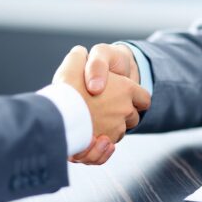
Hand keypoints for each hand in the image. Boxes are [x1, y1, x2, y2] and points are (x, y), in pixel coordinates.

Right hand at [53, 46, 150, 163]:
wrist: (58, 114)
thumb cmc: (67, 87)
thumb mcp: (74, 63)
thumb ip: (81, 57)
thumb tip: (80, 53)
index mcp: (126, 89)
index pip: (144, 98)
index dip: (136, 98)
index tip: (125, 98)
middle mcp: (125, 110)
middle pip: (133, 116)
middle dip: (122, 115)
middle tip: (103, 109)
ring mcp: (117, 129)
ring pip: (120, 132)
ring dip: (110, 129)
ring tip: (92, 122)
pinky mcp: (105, 145)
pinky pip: (109, 148)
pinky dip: (102, 146)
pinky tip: (90, 137)